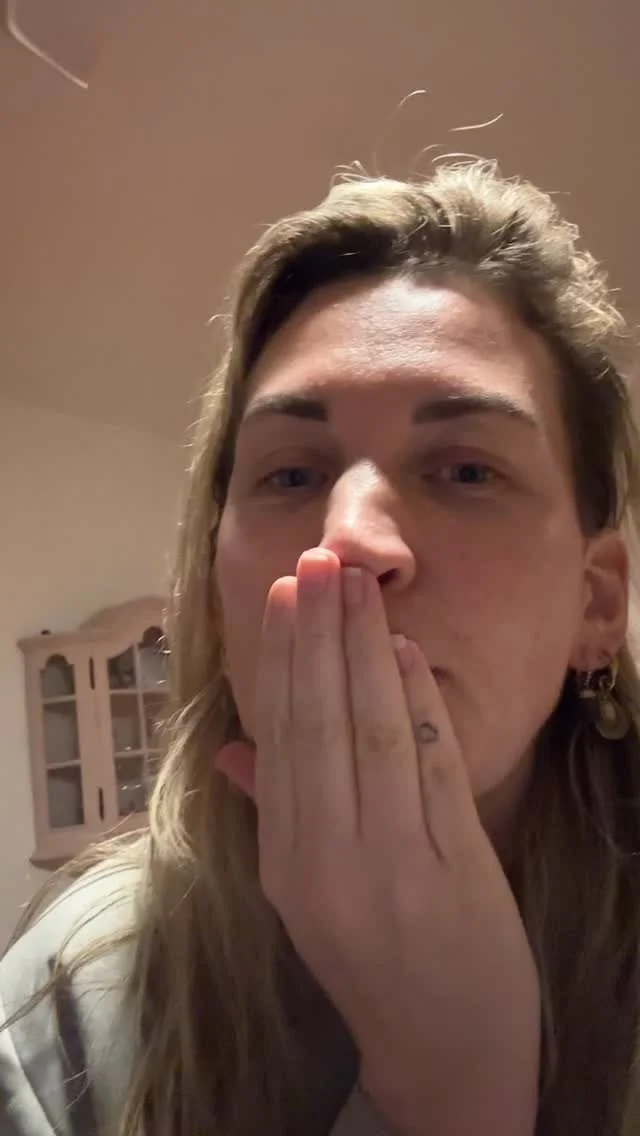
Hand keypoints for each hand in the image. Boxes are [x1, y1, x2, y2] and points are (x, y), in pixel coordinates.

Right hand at [217, 549, 539, 1134]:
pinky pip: (433, 766)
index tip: (282, 596)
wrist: (442, 1045)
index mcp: (288, 863)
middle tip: (318, 562)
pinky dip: (418, 703)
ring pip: (373, 733)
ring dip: (364, 651)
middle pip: (320, 724)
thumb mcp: (304, 896)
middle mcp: (331, 859)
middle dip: (319, 636)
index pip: (280, 740)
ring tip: (356, 585)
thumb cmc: (369, 959)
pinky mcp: (456, 867)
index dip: (281, 662)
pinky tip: (406, 652)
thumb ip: (273, 814)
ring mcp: (396, 863)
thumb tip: (233, 747)